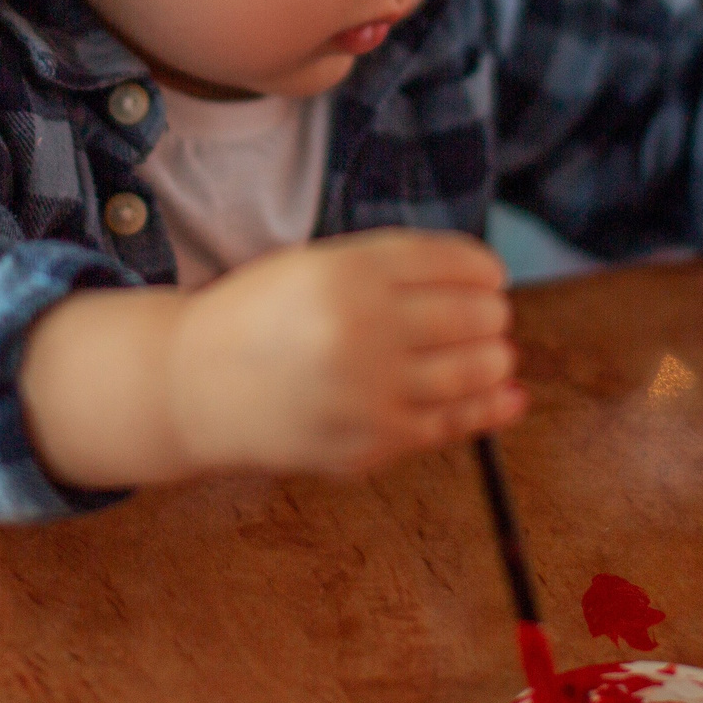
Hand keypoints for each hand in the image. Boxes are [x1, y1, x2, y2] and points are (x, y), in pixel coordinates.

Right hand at [167, 229, 525, 476]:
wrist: (195, 387)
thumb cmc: (261, 318)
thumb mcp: (316, 266)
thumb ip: (391, 271)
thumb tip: (487, 286)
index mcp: (348, 271)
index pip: (452, 262)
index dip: (483, 270)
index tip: (491, 277)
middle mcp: (363, 326)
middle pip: (473, 315)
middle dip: (491, 316)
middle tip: (489, 318)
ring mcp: (369, 387)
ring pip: (474, 370)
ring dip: (495, 359)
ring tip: (494, 355)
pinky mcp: (372, 440)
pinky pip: (452, 422)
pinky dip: (490, 409)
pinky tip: (507, 397)